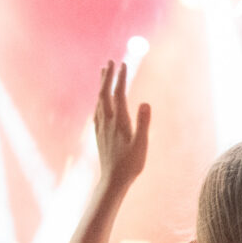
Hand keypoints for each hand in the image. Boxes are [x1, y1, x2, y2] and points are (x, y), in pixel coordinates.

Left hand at [91, 58, 149, 188]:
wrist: (112, 180)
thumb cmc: (131, 164)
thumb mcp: (141, 144)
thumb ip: (143, 123)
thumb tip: (144, 102)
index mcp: (119, 122)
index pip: (119, 94)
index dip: (121, 78)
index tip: (124, 63)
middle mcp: (107, 122)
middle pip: (104, 93)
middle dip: (107, 76)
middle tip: (110, 61)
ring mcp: (101, 127)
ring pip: (99, 100)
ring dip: (102, 85)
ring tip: (104, 73)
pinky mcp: (99, 133)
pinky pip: (97, 110)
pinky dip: (99, 99)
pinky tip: (100, 100)